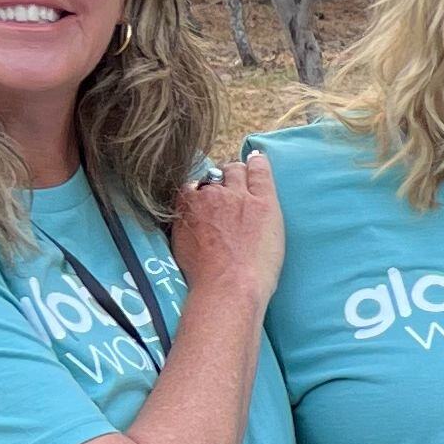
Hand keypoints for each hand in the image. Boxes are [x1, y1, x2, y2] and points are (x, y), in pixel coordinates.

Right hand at [170, 148, 285, 315]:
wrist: (228, 286)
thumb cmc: (205, 277)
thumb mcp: (180, 246)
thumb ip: (184, 225)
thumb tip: (189, 218)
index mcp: (187, 205)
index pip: (192, 186)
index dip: (201, 191)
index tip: (206, 197)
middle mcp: (210, 195)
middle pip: (215, 177)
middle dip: (220, 181)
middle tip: (227, 191)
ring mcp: (238, 196)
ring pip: (235, 171)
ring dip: (238, 172)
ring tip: (243, 173)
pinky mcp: (263, 202)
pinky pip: (260, 173)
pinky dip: (259, 164)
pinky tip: (259, 158)